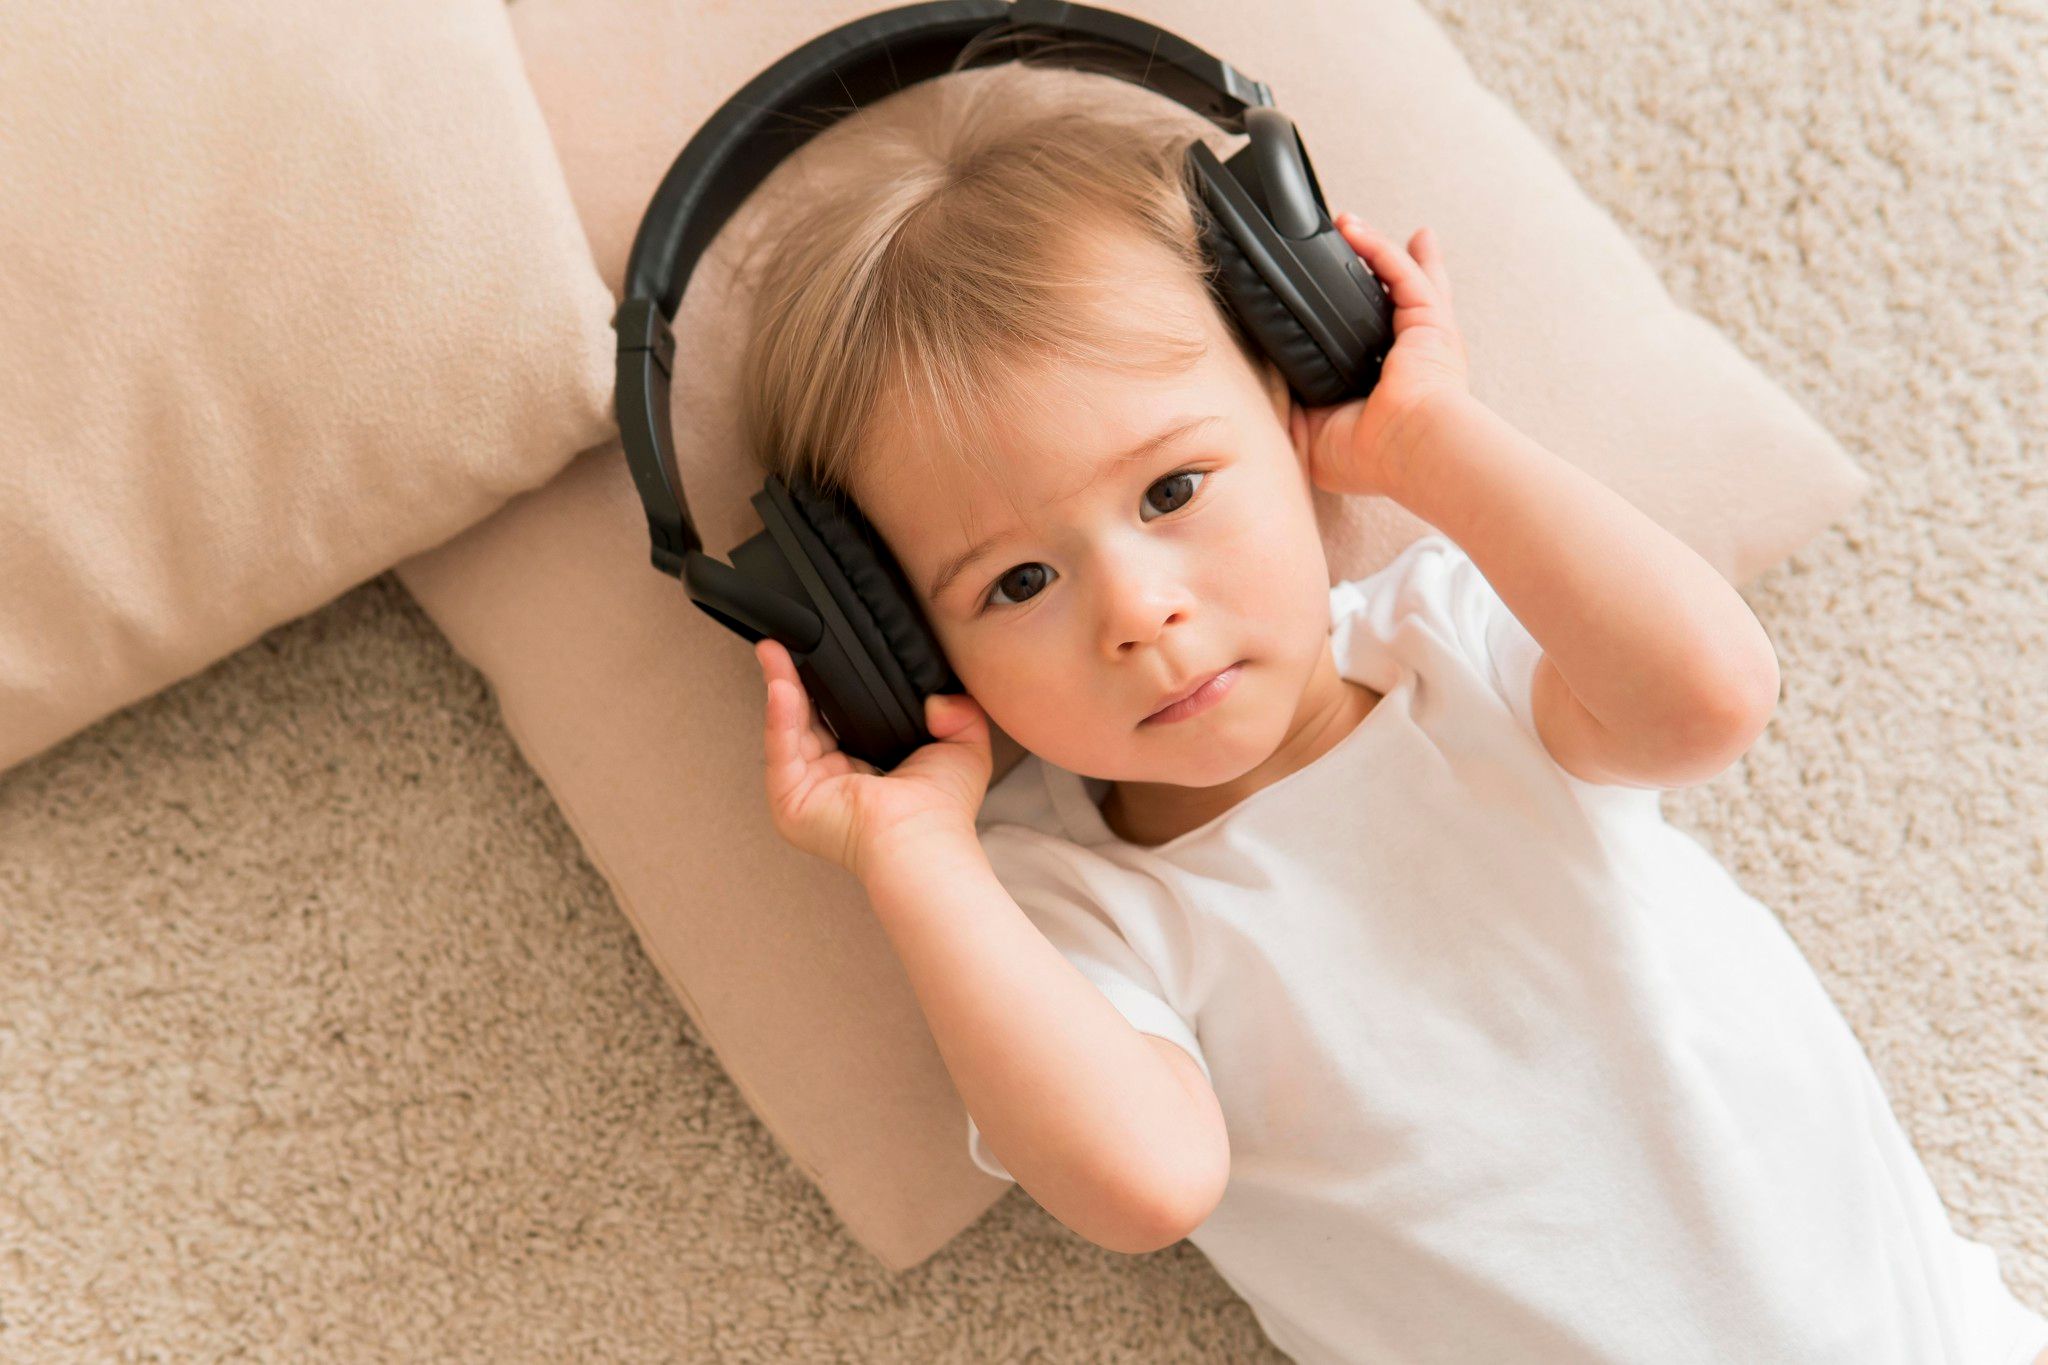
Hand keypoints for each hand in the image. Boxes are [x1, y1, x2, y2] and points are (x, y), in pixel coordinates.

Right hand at [753, 638, 992, 884]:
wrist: (924, 841)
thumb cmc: (943, 812)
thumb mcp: (963, 748)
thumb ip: (958, 712)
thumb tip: (940, 698)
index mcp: (865, 771)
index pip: (839, 719)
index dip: (830, 685)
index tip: (826, 649)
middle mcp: (831, 782)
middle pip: (806, 719)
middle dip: (794, 678)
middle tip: (786, 641)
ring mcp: (808, 792)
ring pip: (788, 728)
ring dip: (780, 686)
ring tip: (773, 649)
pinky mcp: (791, 801)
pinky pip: (781, 749)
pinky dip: (779, 715)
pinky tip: (781, 685)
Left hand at [1288, 216, 1469, 497]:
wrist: (1409, 448)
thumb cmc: (1375, 456)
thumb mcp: (1314, 438)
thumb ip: (1292, 414)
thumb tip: (1266, 394)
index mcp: (1390, 382)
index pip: (1375, 339)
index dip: (1363, 317)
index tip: (1340, 299)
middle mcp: (1410, 355)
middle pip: (1401, 297)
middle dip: (1389, 267)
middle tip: (1364, 241)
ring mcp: (1423, 335)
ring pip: (1401, 276)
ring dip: (1374, 245)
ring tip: (1347, 222)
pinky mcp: (1428, 320)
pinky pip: (1400, 272)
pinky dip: (1377, 247)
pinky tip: (1353, 229)